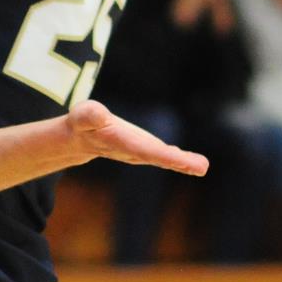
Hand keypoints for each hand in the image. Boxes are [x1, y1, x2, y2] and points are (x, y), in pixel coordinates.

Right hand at [65, 99, 207, 175]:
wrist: (80, 140)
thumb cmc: (81, 124)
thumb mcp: (81, 116)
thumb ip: (89, 116)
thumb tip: (97, 114)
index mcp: (117, 142)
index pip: (141, 149)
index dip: (161, 154)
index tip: (180, 159)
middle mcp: (131, 152)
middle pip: (156, 157)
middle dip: (178, 162)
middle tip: (201, 167)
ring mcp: (139, 153)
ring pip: (162, 158)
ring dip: (183, 163)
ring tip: (201, 166)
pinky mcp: (144, 149)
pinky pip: (163, 155)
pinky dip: (179, 159)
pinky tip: (194, 163)